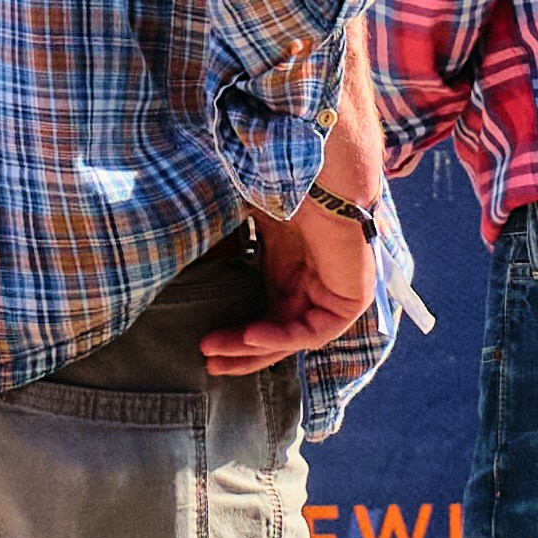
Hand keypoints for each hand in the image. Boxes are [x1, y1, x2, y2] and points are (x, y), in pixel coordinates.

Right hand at [203, 184, 380, 371]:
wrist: (319, 174)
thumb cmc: (283, 188)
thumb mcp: (243, 222)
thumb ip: (223, 245)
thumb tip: (187, 265)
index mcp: (290, 269)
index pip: (265, 316)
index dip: (236, 336)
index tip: (205, 346)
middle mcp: (311, 285)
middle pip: (277, 334)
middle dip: (241, 352)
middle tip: (210, 363)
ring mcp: (332, 294)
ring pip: (292, 338)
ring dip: (253, 350)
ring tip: (217, 353)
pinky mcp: (351, 300)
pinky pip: (313, 332)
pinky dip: (280, 337)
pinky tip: (249, 336)